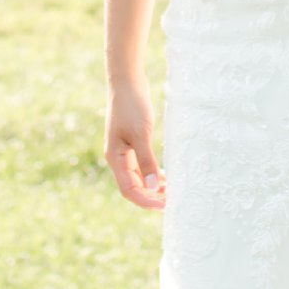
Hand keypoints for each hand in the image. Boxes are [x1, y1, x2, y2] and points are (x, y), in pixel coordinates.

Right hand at [105, 80, 165, 209]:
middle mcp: (118, 158)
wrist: (127, 82)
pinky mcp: (132, 143)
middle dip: (151, 197)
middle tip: (172, 202)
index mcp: (115, 158)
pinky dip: (152, 174)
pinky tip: (165, 177)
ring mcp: (124, 151)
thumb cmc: (132, 106)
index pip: (129, 190)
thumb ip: (146, 161)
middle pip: (133, 187)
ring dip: (153, 187)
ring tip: (172, 192)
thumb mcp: (141, 134)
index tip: (165, 205)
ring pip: (138, 178)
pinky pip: (141, 166)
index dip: (146, 201)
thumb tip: (152, 187)